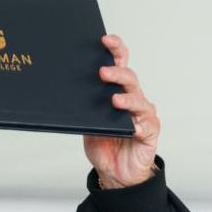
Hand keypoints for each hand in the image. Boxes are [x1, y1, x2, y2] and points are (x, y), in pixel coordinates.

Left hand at [83, 34, 159, 187]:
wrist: (115, 173)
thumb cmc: (103, 144)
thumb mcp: (86, 123)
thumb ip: (82, 106)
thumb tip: (63, 89)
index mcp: (117, 90)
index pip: (119, 62)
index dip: (115, 49)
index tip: (104, 39)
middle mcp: (132, 97)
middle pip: (128, 77)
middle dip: (116, 71)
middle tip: (102, 72)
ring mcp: (142, 114)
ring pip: (138, 99)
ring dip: (126, 98)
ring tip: (114, 100)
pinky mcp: (149, 132)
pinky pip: (145, 125)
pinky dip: (138, 125)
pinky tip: (132, 127)